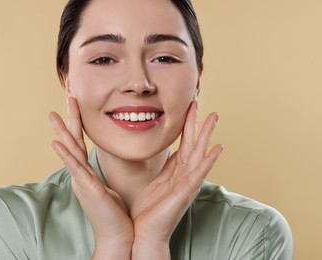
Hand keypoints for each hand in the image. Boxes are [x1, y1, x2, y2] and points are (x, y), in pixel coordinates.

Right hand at [49, 97, 132, 258]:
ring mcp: (83, 181)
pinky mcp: (88, 189)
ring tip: (52, 114)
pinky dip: (65, 155)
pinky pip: (75, 168)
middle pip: (73, 140)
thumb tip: (108, 164)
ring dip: (61, 132)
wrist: (118, 236)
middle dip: (68, 118)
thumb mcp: (110, 187)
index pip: (81, 140)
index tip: (76, 102)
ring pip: (71, 151)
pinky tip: (56, 143)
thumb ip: (102, 174)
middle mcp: (82, 174)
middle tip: (66, 95)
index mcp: (87, 172)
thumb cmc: (115, 213)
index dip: (78, 121)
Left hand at [130, 101, 222, 258]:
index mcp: (175, 172)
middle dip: (196, 123)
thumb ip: (164, 169)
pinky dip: (209, 160)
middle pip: (192, 143)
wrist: (145, 233)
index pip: (182, 143)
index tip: (187, 107)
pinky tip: (217, 148)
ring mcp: (187, 183)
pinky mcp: (185, 193)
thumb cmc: (149, 211)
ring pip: (198, 153)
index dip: (185, 125)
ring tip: (213, 116)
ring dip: (206, 134)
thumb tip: (168, 153)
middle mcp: (184, 175)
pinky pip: (199, 173)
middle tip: (198, 102)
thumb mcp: (156, 183)